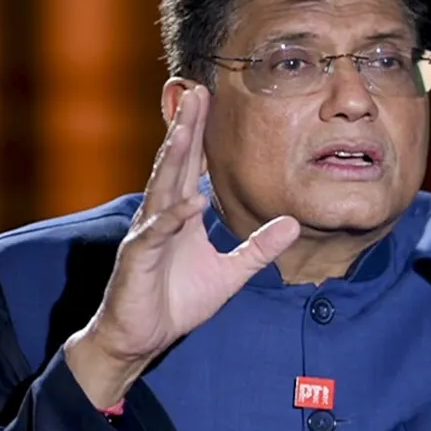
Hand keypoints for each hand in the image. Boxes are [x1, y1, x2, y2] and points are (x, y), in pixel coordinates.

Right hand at [64, 85, 299, 407]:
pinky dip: (174, 217)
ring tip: (184, 129)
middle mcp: (161, 216)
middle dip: (184, 128)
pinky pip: (156, 233)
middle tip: (195, 91)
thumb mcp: (230, 274)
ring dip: (171, 158)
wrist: (141, 339)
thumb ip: (259, 249)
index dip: (199, 133)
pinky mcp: (137, 259)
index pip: (191, 165)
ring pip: (161, 188)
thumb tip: (292, 224)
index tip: (209, 98)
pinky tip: (191, 201)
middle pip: (174, 164)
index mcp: (181, 214)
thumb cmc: (176, 302)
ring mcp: (147, 235)